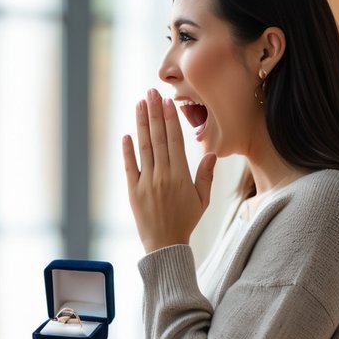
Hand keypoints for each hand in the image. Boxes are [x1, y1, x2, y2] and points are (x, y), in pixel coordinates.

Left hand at [122, 88, 217, 252]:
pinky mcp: (133, 191)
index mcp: (181, 176)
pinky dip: (127, 151)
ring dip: (141, 124)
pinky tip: (127, 134)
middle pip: (158, 138)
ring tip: (139, 104)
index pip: (174, 141)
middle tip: (150, 93)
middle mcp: (163, 176)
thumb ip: (205, 176)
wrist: (166, 245)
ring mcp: (146, 183)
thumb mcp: (202, 200)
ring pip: (144, 148)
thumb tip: (210, 154)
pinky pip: (129, 167)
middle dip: (154, 113)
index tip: (167, 102)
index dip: (170, 119)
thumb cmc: (185, 221)